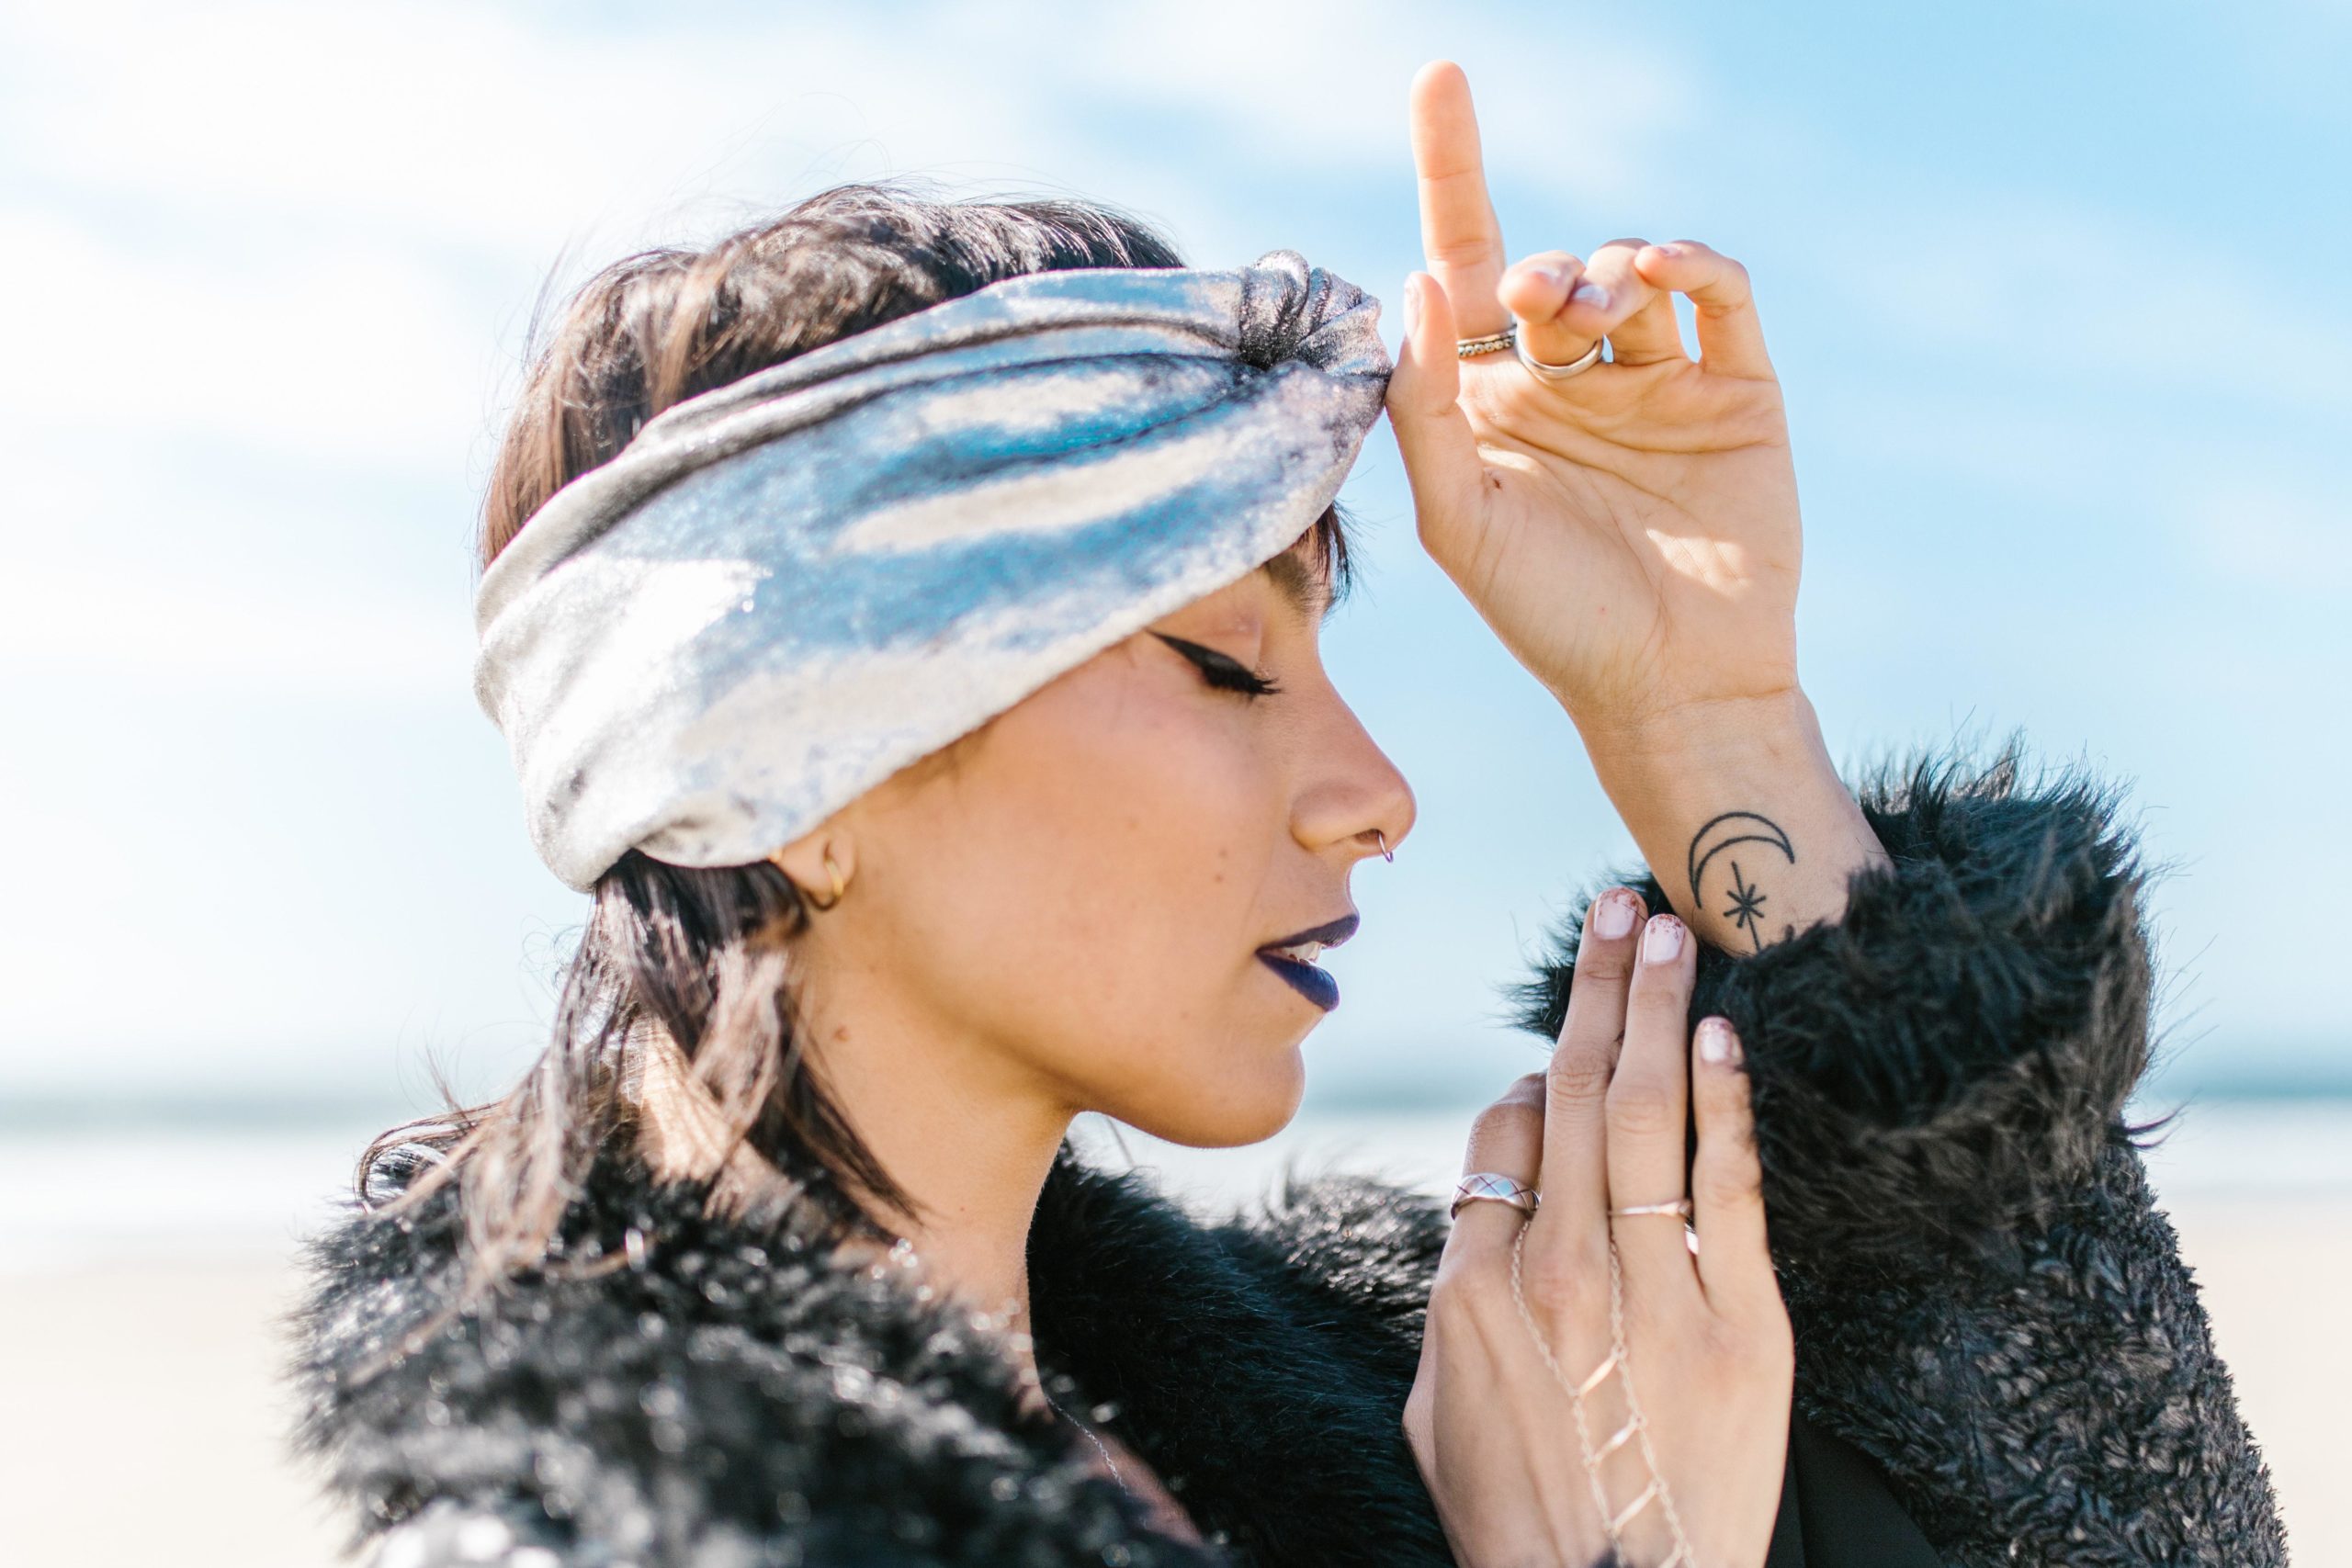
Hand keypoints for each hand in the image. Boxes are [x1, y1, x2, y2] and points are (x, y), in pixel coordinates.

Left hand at [1386, 60, 1802, 744]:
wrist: (1673, 684)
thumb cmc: (1551, 617)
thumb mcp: (1460, 521)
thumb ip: (1425, 409)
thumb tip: (1416, 286)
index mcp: (1490, 407)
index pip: (1460, 268)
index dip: (1451, 170)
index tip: (1442, 75)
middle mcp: (1568, 384)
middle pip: (1539, 273)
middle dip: (1533, 271)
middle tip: (1534, 307)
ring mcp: (1654, 383)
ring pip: (1624, 274)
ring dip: (1601, 273)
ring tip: (1591, 317)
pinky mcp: (1735, 390)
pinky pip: (1715, 295)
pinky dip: (1689, 265)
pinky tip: (1661, 269)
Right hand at [1403, 890, 1792, 1566]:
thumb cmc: (1518, 1514)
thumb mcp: (1434, 1403)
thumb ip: (1452, 1291)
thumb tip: (1481, 1200)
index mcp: (1478, 1291)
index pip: (1500, 1136)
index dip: (1525, 1082)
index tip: (1548, 1057)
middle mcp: (1562, 1275)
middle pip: (1570, 1092)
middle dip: (1594, 986)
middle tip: (1617, 903)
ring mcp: (1656, 1295)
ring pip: (1647, 1118)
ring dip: (1655, 1011)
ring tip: (1668, 929)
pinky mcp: (1745, 1326)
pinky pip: (1731, 1189)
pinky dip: (1725, 1105)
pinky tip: (1721, 1038)